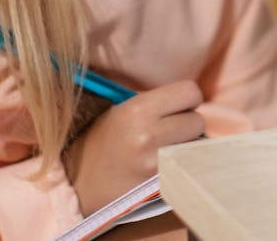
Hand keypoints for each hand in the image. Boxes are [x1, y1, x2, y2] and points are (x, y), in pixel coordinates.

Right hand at [63, 80, 204, 213]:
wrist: (78, 183)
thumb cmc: (101, 142)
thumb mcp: (122, 111)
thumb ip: (156, 103)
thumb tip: (190, 99)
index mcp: (138, 109)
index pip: (190, 92)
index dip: (187, 99)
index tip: (179, 107)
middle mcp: (149, 134)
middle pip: (198, 120)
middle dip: (188, 124)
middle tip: (170, 131)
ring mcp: (155, 162)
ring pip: (196, 145)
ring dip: (187, 146)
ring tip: (166, 149)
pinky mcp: (159, 184)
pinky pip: (187, 166)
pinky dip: (182, 164)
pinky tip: (166, 165)